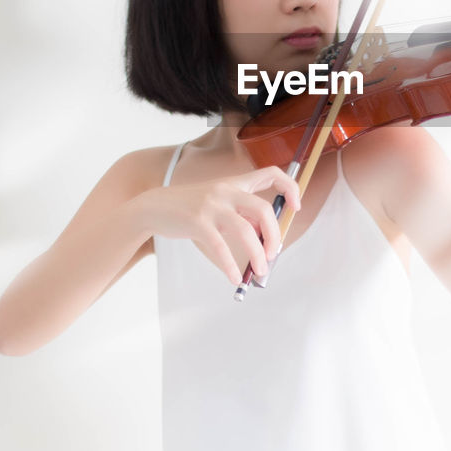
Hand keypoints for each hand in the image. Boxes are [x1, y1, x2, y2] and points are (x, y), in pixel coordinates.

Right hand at [127, 166, 301, 283]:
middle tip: (275, 253)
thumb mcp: (218, 203)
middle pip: (263, 209)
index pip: (271, 172)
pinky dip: (231, 266)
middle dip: (275, 235)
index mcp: (234, 183)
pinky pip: (221, 247)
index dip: (290, 187)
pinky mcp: (197, 222)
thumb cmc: (190, 208)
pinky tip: (235, 277)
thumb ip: (241, 214)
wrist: (154, 207)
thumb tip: (263, 238)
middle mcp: (226, 190)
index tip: (296, 207)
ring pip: (246, 231)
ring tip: (260, 270)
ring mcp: (212, 206)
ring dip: (258, 254)